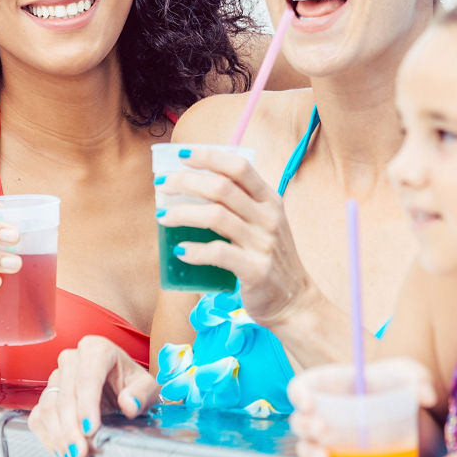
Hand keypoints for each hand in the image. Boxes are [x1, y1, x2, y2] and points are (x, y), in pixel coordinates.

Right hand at [27, 335, 158, 456]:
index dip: (87, 404)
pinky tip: (62, 453)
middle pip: (65, 395)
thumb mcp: (147, 387)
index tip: (91, 429)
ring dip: (59, 436)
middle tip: (81, 452)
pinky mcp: (46, 396)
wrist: (119, 388)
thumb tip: (129, 404)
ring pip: (49, 406)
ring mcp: (55, 377)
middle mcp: (72, 359)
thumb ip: (142, 393)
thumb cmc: (131, 384)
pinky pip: (38, 417)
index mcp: (96, 349)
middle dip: (72, 427)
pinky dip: (48, 437)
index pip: (87, 376)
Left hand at [157, 147, 313, 324]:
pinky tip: (180, 251)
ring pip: (216, 217)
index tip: (182, 155)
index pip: (239, 167)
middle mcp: (268, 218)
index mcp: (270, 200)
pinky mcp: (256, 270)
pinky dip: (194, 250)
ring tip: (162, 218)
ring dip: (183, 214)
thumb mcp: (264, 224)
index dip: (209, 157)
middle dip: (186, 182)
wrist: (294, 300)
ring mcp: (264, 244)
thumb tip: (190, 190)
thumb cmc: (270, 258)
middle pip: (222, 188)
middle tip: (162, 185)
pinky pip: (219, 254)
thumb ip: (239, 206)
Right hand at [288, 358, 437, 456]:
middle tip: (324, 429)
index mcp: (332, 387)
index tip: (308, 401)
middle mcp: (325, 416)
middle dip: (306, 426)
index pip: (303, 386)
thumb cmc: (400, 389)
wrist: (411, 420)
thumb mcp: (410, 376)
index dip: (299, 393)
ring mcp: (330, 444)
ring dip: (309, 456)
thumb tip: (427, 396)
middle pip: (300, 421)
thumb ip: (418, 379)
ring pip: (306, 450)